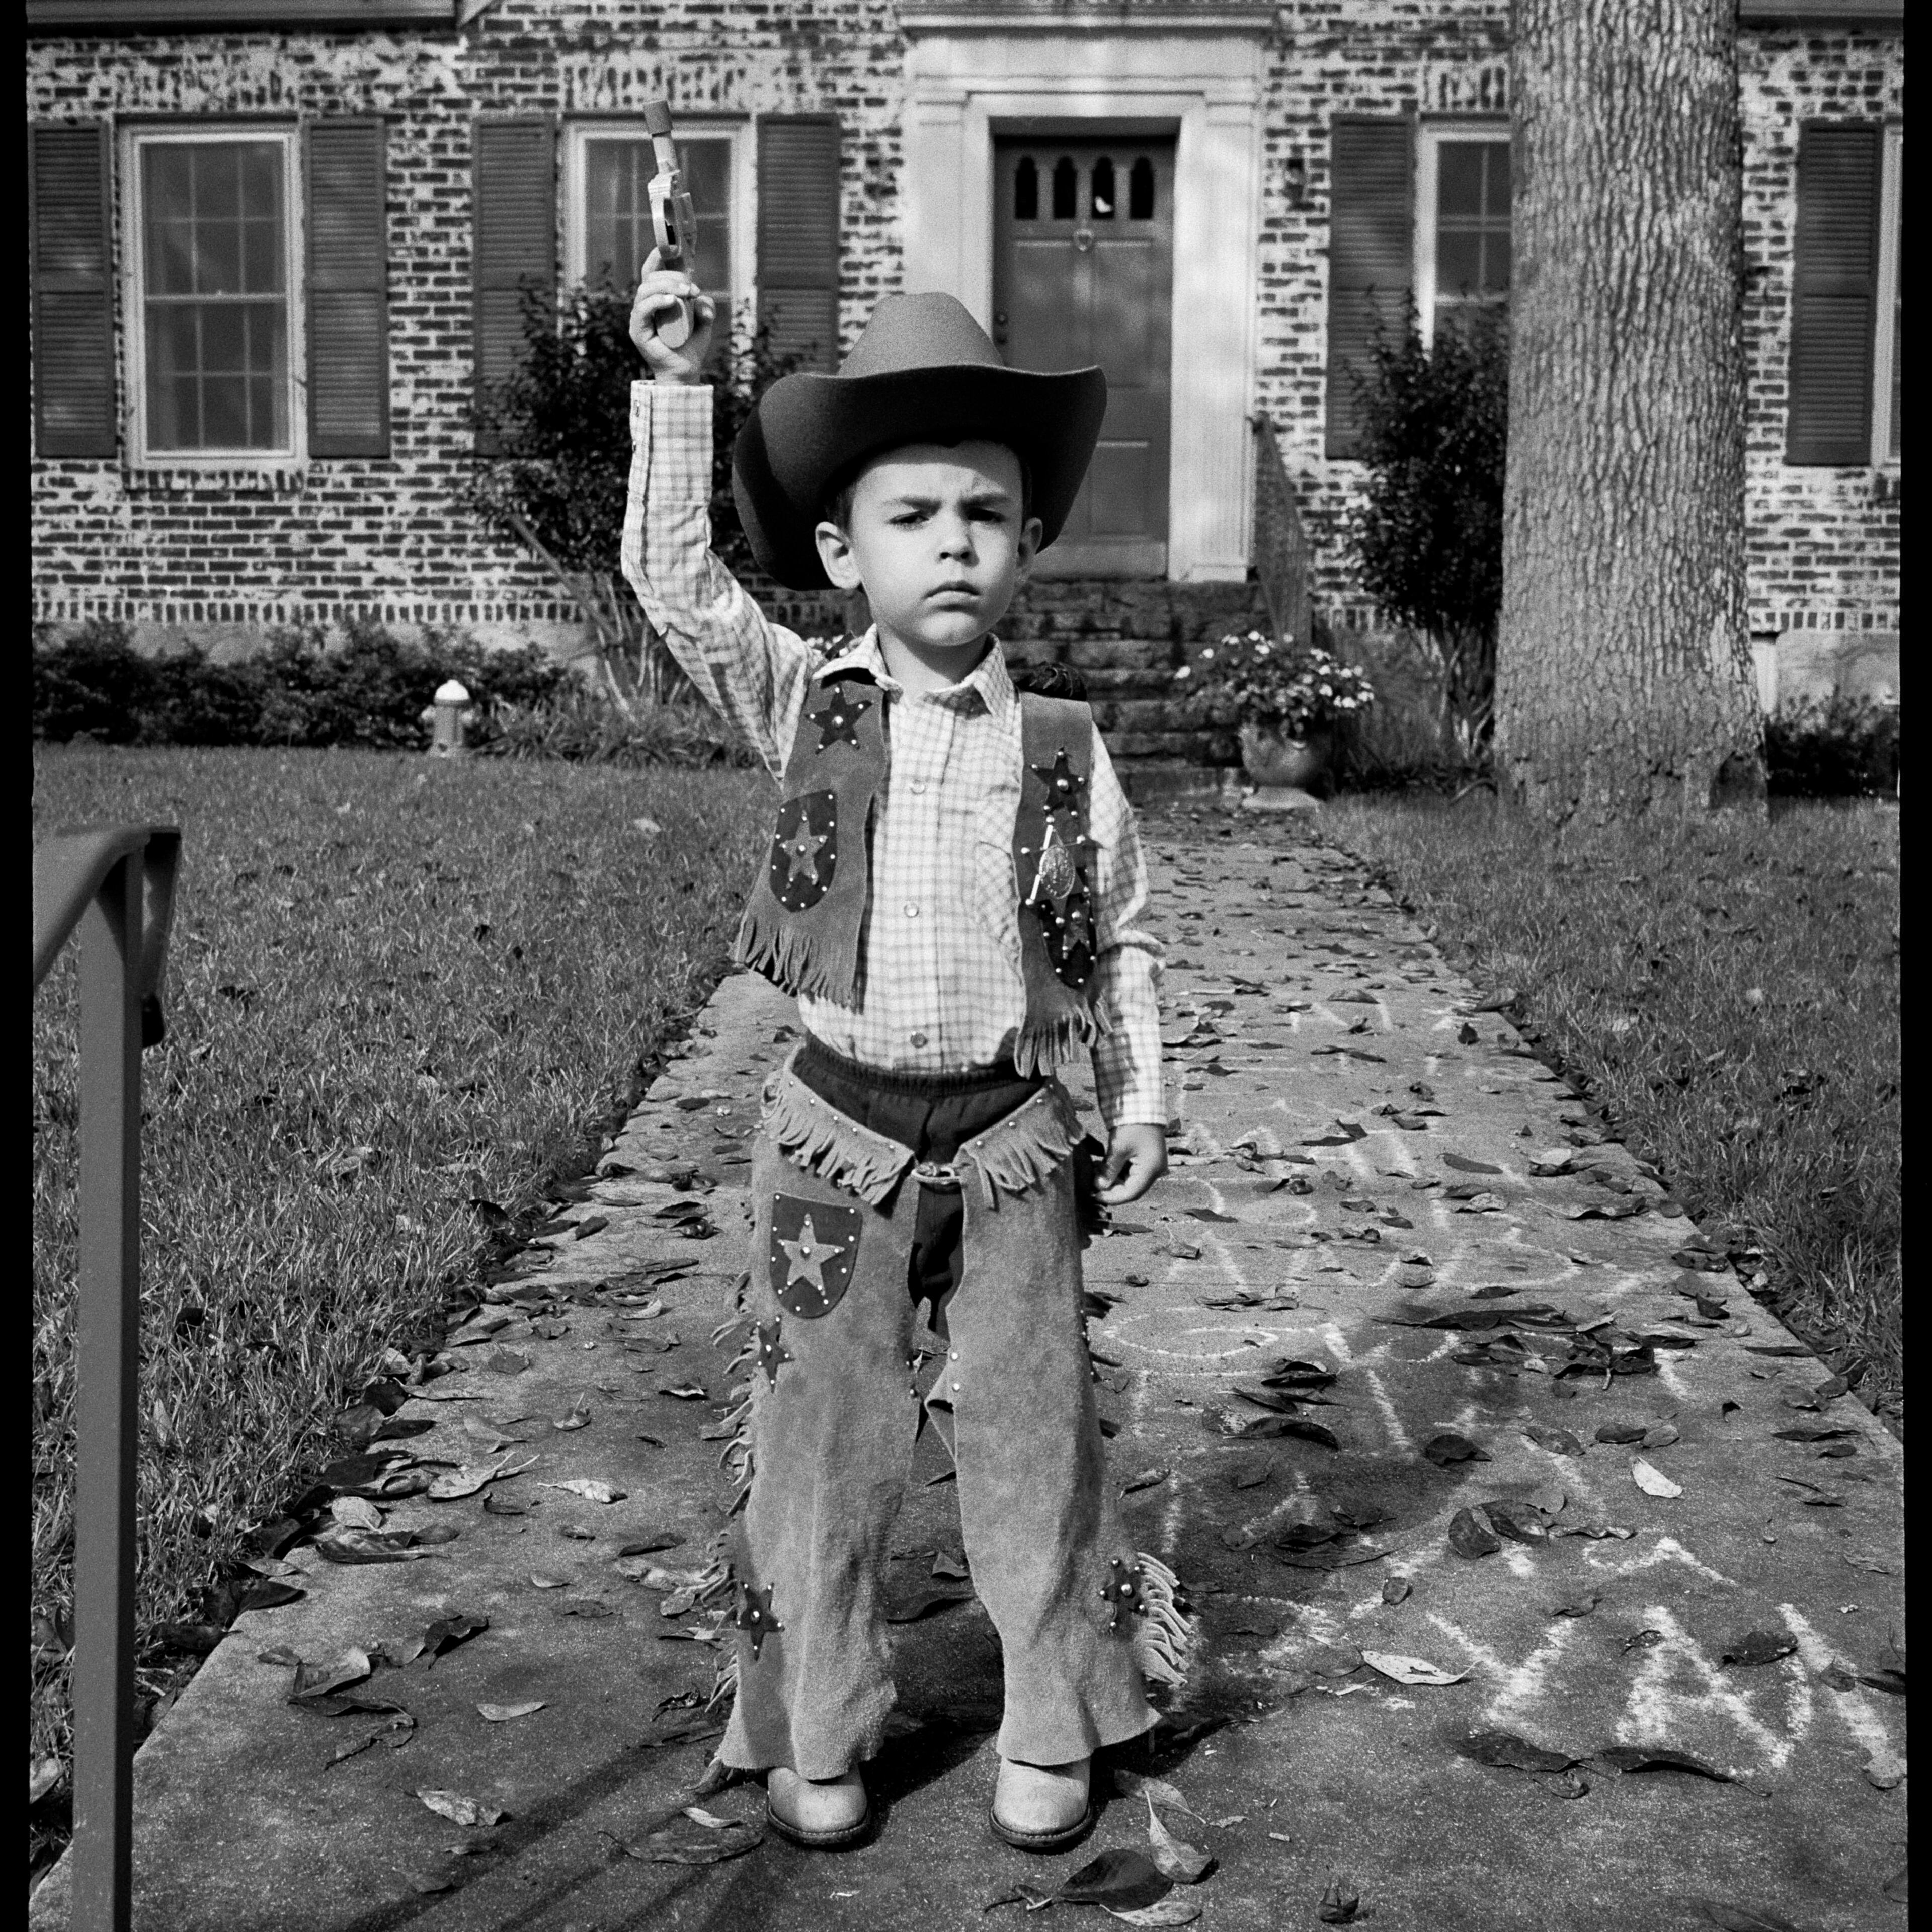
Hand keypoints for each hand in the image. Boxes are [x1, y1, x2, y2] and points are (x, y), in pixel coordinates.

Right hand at [629, 249, 716, 381]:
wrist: (686, 372)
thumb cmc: (691, 346)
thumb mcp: (704, 322)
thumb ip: (706, 307)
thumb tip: (703, 299)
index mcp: (658, 299)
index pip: (653, 273)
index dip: (658, 257)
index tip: (671, 247)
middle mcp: (646, 306)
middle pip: (650, 278)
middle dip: (672, 276)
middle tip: (692, 288)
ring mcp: (640, 317)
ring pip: (645, 290)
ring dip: (667, 286)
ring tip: (686, 293)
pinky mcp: (638, 330)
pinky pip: (643, 309)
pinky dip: (657, 301)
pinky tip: (672, 302)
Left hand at [1095, 1124, 1166, 1207]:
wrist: (1141, 1104)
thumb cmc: (1132, 1125)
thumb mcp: (1118, 1148)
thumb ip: (1109, 1170)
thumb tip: (1098, 1187)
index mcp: (1151, 1169)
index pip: (1131, 1193)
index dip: (1112, 1198)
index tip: (1095, 1196)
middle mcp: (1154, 1170)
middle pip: (1131, 1189)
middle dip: (1111, 1188)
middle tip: (1092, 1184)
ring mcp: (1151, 1164)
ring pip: (1129, 1181)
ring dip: (1112, 1179)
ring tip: (1095, 1171)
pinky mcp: (1145, 1159)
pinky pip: (1130, 1172)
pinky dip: (1116, 1171)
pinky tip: (1102, 1166)